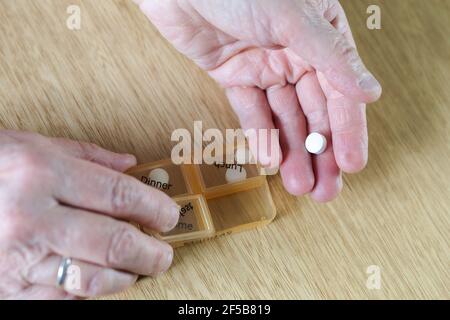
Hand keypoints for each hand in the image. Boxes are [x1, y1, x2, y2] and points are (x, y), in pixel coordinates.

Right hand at [0, 130, 178, 298]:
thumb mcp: (34, 146)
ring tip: (135, 269)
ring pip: (92, 279)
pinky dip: (89, 292)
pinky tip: (97, 279)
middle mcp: (30, 217)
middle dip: (151, 253)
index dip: (155, 208)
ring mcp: (16, 258)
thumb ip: (87, 156)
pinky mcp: (6, 290)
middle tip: (163, 254)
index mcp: (41, 173)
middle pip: (114, 243)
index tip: (169, 216)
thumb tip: (130, 165)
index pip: (120, 194)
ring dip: (125, 277)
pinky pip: (62, 301)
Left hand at [135, 0, 381, 201]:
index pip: (340, 91)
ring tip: (300, 185)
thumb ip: (330, 56)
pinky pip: (251, 110)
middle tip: (326, 189)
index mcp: (320, 36)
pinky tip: (270, 159)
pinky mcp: (235, 75)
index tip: (351, 163)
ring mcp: (264, 66)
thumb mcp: (292, 17)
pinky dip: (260, 133)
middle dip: (320, 152)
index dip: (347, 130)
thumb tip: (369, 92)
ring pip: (284, 117)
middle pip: (314, 112)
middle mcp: (295, 53)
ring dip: (292, 151)